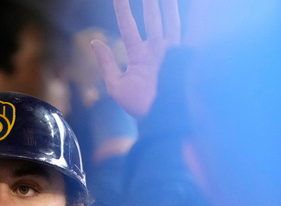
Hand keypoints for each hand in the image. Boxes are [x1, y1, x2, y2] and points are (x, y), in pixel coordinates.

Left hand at [92, 0, 180, 118]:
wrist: (159, 120)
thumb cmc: (140, 107)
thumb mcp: (116, 85)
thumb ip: (107, 63)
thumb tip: (94, 41)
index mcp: (139, 56)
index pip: (128, 26)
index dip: (123, 10)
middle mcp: (155, 50)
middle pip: (151, 19)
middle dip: (149, 1)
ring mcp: (169, 53)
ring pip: (168, 21)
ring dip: (165, 5)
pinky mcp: (180, 58)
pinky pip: (181, 34)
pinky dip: (182, 20)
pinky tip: (186, 6)